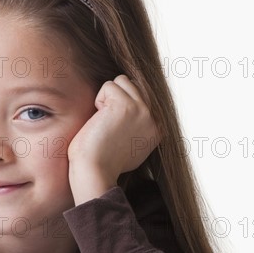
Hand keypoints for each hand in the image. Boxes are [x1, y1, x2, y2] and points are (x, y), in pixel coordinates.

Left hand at [67, 75, 160, 201]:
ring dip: (107, 97)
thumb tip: (135, 104)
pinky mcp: (126, 106)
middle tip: (107, 124)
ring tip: (104, 121)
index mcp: (158, 127)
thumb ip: (138, 125)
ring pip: (122, 81)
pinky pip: (109, 86)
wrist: (95, 171)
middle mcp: (155, 118)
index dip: (121, 105)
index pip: (143, 94)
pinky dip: (98, 100)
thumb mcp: (132, 144)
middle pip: (134, 84)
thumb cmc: (103, 160)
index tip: (113, 128)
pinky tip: (99, 121)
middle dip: (115, 98)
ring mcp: (143, 110)